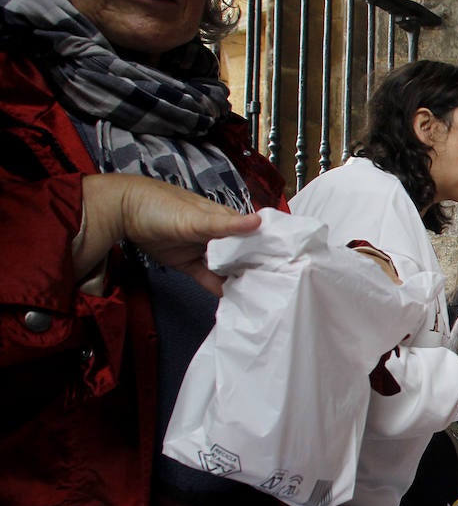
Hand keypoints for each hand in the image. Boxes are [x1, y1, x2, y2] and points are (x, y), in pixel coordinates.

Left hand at [77, 173, 261, 293]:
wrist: (123, 212)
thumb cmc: (163, 207)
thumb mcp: (197, 217)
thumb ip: (227, 225)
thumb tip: (260, 221)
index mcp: (225, 219)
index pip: (253, 234)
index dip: (269, 248)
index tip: (286, 265)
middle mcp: (217, 235)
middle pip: (241, 254)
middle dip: (255, 267)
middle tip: (274, 287)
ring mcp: (202, 250)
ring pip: (225, 267)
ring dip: (237, 279)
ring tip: (256, 296)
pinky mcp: (187, 264)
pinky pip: (206, 278)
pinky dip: (217, 287)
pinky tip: (231, 298)